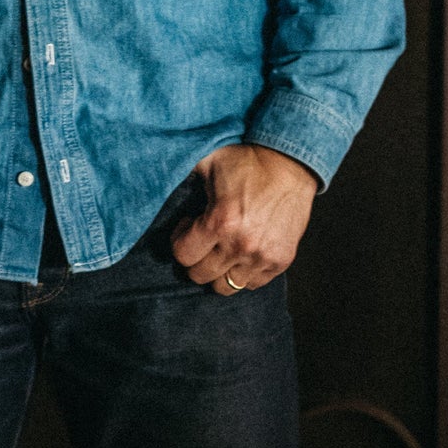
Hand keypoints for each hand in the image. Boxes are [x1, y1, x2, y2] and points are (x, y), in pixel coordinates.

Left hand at [172, 144, 316, 297]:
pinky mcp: (281, 260)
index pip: (183, 256)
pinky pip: (253, 284)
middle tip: (202, 240)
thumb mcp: (207, 162)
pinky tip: (241, 253)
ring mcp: (263, 256)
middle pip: (200, 276)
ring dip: (218, 271)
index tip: (188, 226)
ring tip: (221, 250)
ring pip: (226, 287)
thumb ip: (183, 179)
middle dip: (195, 258)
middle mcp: (241, 245)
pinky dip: (244, 273)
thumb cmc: (247, 160)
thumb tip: (156, 185)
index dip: (179, 240)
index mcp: (219, 222)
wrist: (291, 162)